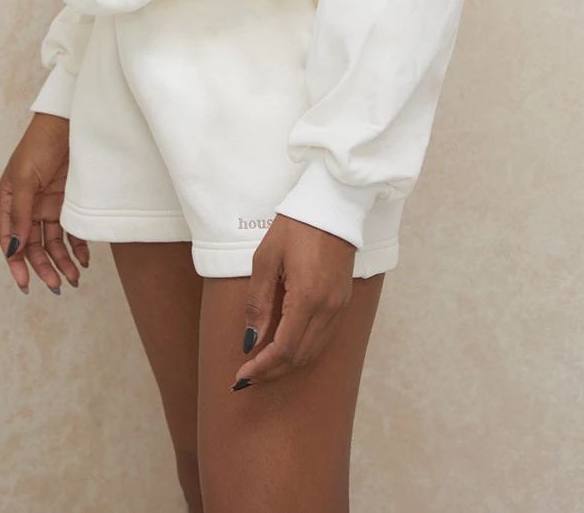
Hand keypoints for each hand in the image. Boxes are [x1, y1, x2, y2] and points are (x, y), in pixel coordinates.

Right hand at [0, 112, 90, 293]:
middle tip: (56, 285)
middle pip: (33, 245)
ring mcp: (50, 204)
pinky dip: (77, 246)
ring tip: (73, 278)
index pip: (11, 240)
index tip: (25, 284)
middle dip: (44, 267)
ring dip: (62, 261)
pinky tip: (84, 259)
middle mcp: (29, 206)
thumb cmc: (40, 142)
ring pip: (53, 242)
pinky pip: (72, 230)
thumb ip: (21, 213)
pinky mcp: (70, 200)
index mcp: (10, 200)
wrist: (70, 120)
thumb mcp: (25, 177)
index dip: (16, 264)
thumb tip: (15, 249)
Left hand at [231, 213, 354, 389]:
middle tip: (248, 377)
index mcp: (307, 298)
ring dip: (287, 364)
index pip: (283, 349)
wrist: (332, 206)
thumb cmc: (295, 227)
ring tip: (263, 367)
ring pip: (313, 351)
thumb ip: (258, 302)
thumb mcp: (266, 259)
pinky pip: (323, 338)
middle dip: (272, 371)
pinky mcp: (342, 301)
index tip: (241, 375)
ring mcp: (338, 306)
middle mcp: (328, 308)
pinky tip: (285, 348)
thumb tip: (251, 339)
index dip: (262, 367)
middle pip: (299, 357)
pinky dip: (302, 350)